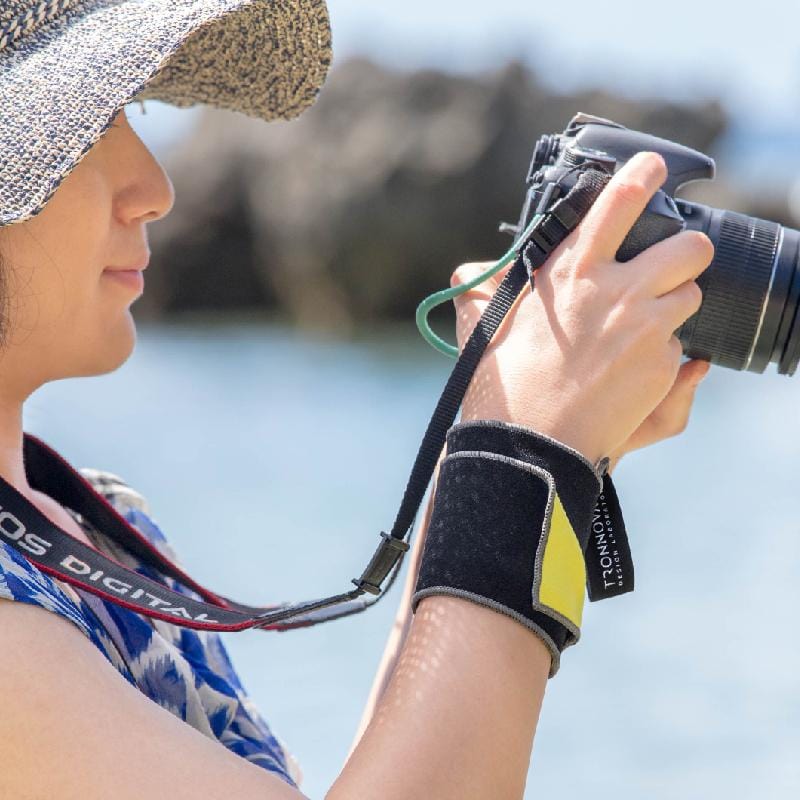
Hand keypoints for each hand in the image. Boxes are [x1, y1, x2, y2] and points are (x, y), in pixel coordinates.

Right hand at [451, 151, 713, 465]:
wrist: (531, 447)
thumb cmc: (502, 387)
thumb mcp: (479, 328)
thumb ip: (476, 289)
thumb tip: (468, 274)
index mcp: (572, 272)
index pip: (621, 202)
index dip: (644, 174)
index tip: (654, 167)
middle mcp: (618, 292)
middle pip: (690, 246)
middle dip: (686, 252)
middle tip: (666, 266)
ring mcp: (646, 330)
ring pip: (692, 295)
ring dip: (674, 304)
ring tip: (642, 326)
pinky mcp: (662, 367)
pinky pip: (680, 349)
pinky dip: (662, 355)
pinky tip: (631, 372)